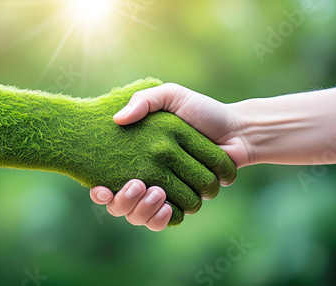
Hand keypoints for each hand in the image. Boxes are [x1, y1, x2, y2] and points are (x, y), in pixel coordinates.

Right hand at [90, 83, 246, 229]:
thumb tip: (118, 119)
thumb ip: (144, 101)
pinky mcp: (182, 202)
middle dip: (124, 202)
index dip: (99, 191)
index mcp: (136, 156)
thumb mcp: (170, 96)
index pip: (106, 179)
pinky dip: (163, 218)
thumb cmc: (201, 110)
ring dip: (144, 210)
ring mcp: (164, 192)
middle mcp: (145, 178)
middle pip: (121, 205)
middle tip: (136, 185)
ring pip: (141, 216)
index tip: (100, 187)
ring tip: (157, 193)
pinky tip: (166, 207)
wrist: (236, 130)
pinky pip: (166, 220)